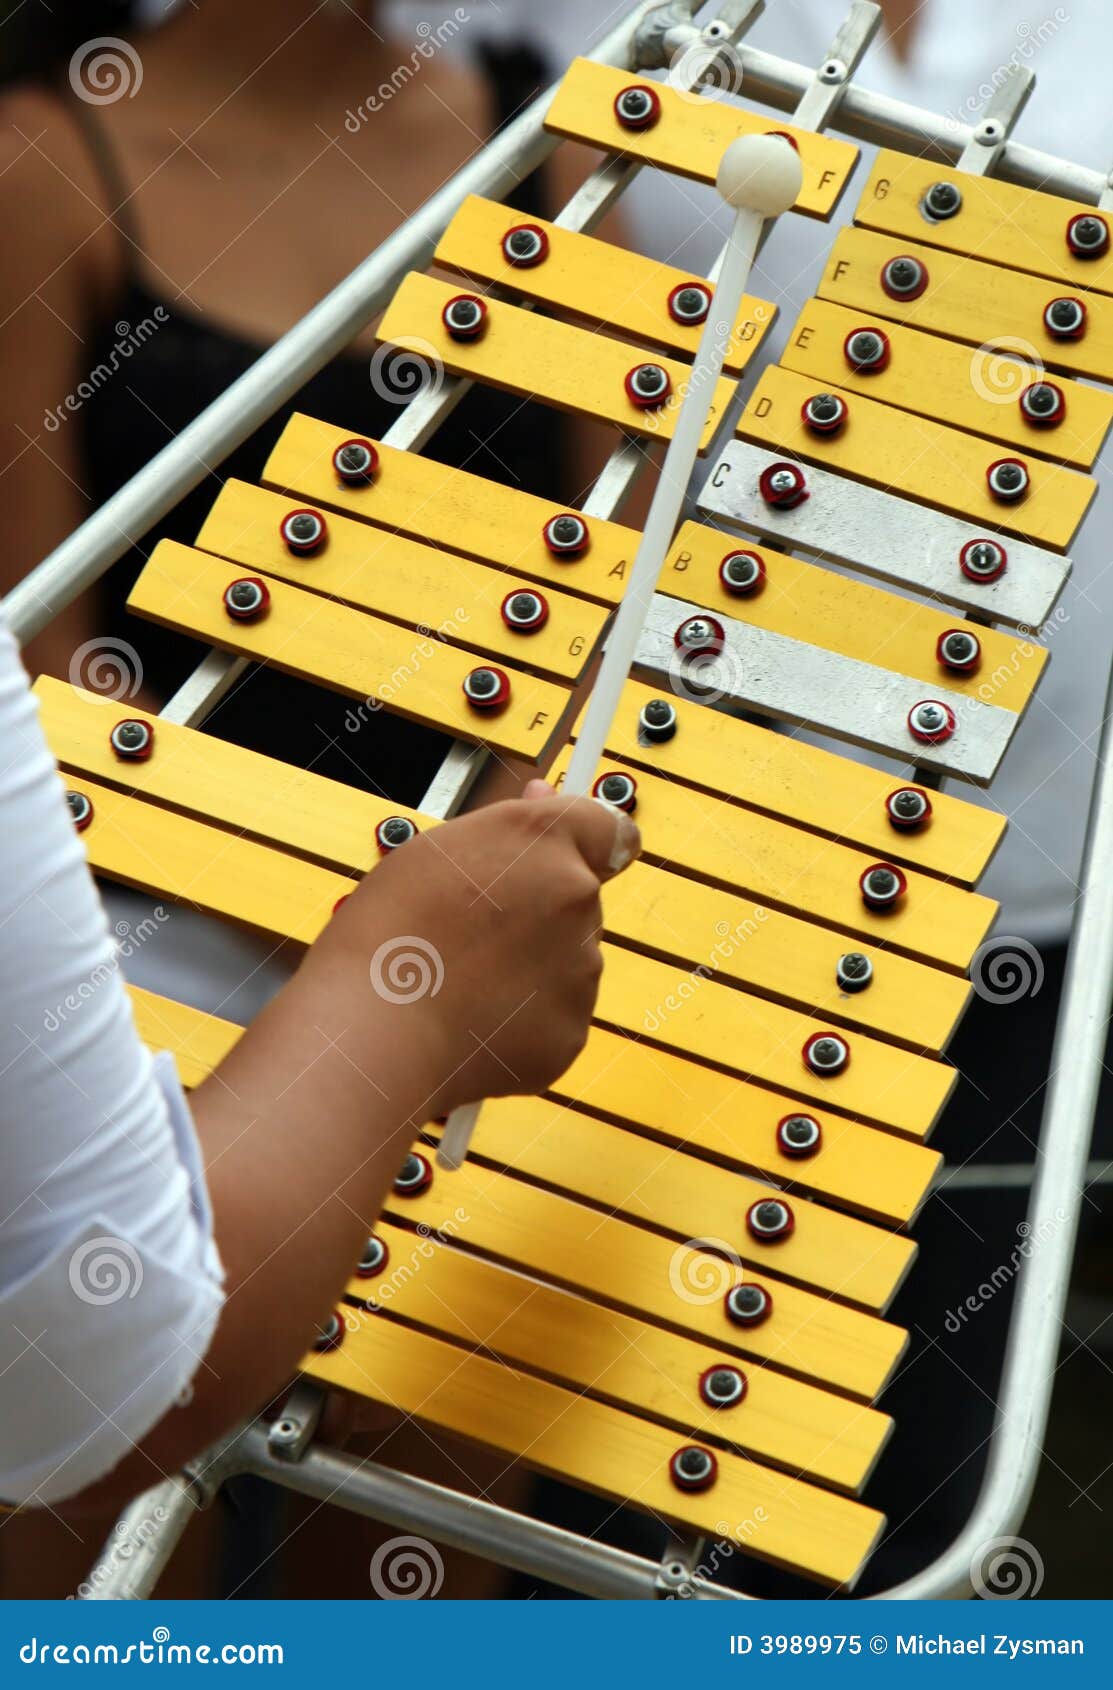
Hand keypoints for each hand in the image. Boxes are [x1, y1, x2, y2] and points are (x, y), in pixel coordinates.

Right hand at [310, 781, 639, 1117]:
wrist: (376, 1031)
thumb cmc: (390, 937)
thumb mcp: (435, 850)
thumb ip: (505, 828)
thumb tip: (543, 801)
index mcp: (544, 841)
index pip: (611, 831)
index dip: (592, 845)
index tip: (571, 856)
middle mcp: (577, 898)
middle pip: (578, 901)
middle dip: (540, 912)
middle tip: (474, 931)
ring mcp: (581, 969)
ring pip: (567, 961)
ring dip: (530, 967)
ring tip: (461, 980)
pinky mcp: (572, 1030)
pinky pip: (555, 1017)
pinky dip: (524, 1020)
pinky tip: (474, 1019)